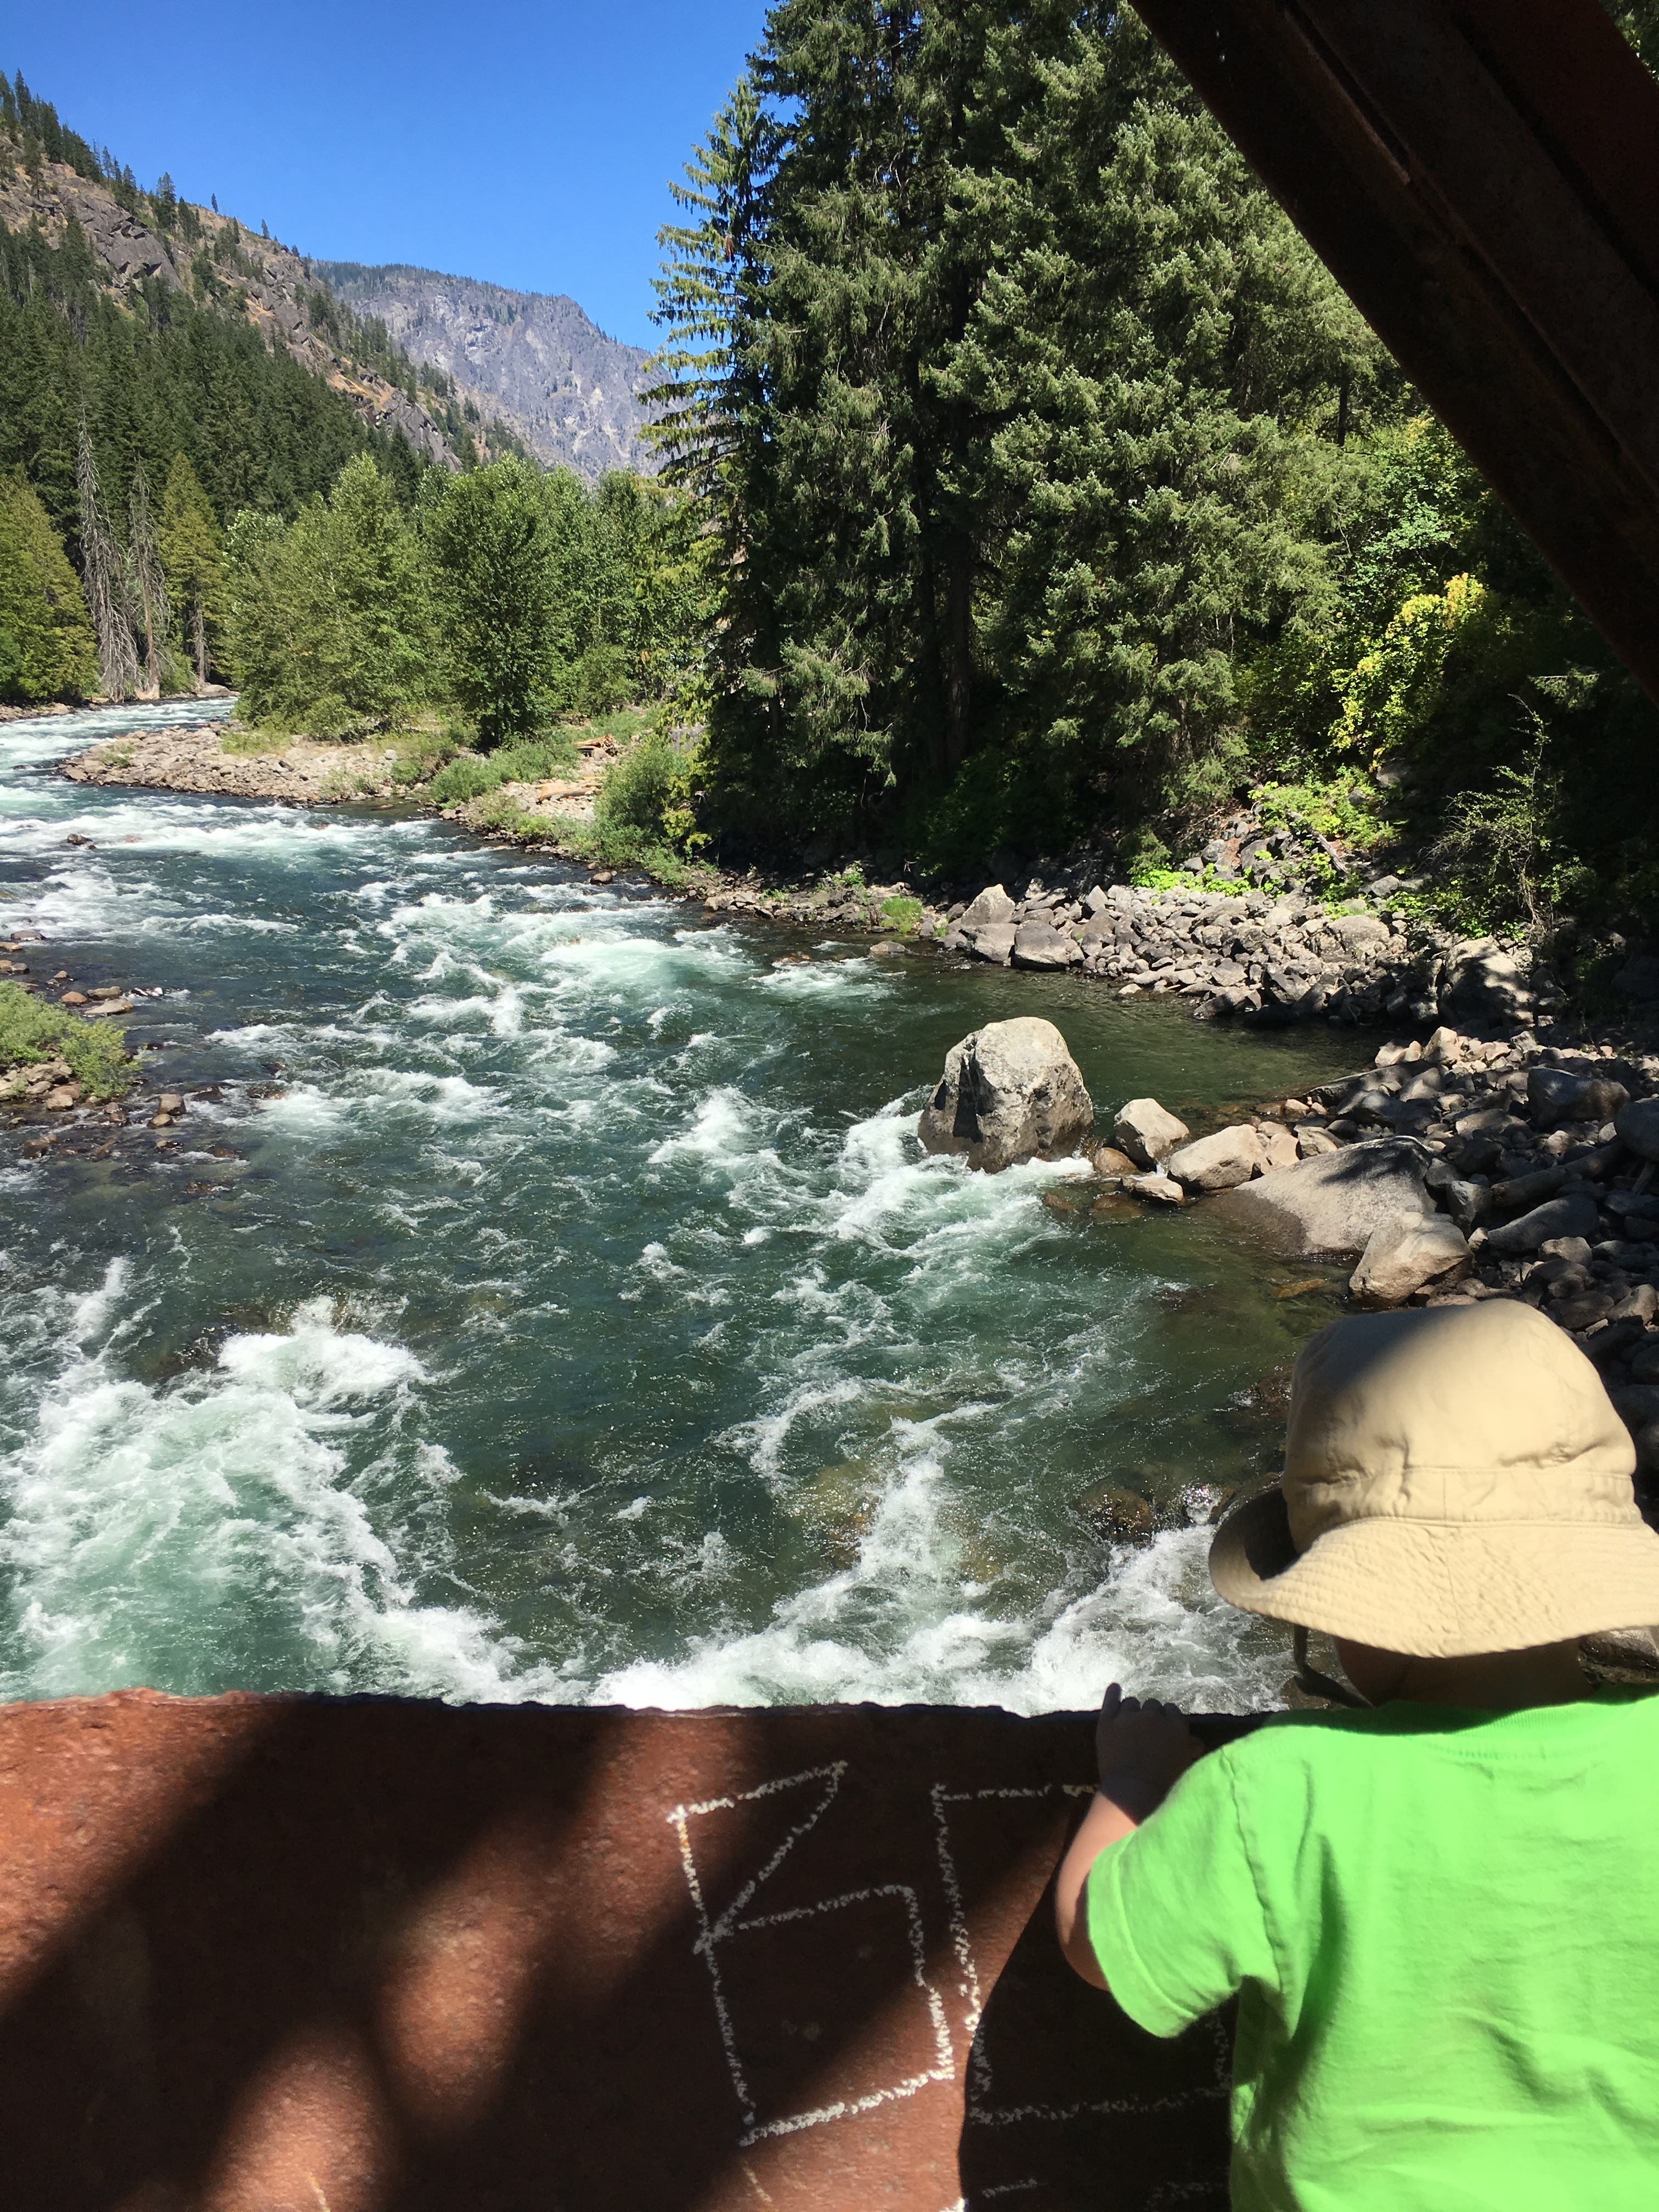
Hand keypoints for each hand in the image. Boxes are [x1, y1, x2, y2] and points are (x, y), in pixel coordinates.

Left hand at [1094, 1682, 1200, 1822]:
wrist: (1133, 1791)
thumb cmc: (1164, 1783)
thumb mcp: (1184, 1764)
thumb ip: (1190, 1748)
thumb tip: (1196, 1741)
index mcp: (1175, 1725)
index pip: (1172, 1711)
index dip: (1167, 1719)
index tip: (1163, 1729)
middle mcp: (1153, 1715)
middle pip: (1152, 1705)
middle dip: (1150, 1716)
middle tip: (1146, 1731)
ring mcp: (1129, 1716)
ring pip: (1131, 1703)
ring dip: (1132, 1710)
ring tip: (1130, 1722)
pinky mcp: (1108, 1721)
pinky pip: (1110, 1700)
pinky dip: (1113, 1693)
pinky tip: (1115, 1688)